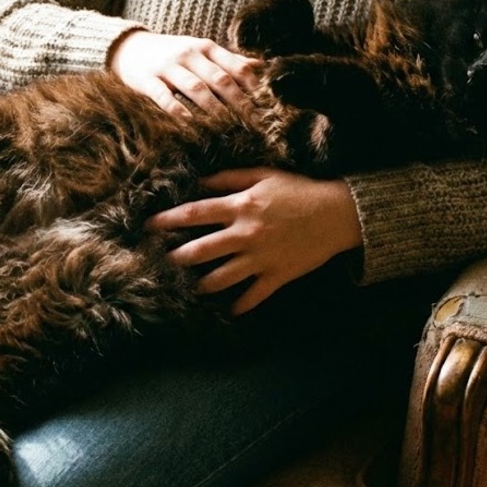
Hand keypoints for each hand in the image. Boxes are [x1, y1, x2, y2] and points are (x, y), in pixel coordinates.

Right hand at [109, 30, 260, 116]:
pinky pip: (164, 97)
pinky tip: (188, 125)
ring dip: (213, 109)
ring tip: (227, 128)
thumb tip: (260, 66)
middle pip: (219, 79)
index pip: (236, 66)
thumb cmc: (172, 54)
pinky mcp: (147, 79)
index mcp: (206, 48)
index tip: (266, 107)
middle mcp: (189, 54)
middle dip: (238, 102)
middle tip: (252, 124)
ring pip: (195, 88)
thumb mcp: (200, 51)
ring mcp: (167, 66)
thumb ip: (228, 59)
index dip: (253, 87)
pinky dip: (178, 111)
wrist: (129, 47)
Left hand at [147, 168, 362, 314]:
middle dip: (178, 258)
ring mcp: (261, 257)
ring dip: (203, 284)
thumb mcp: (264, 175)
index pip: (196, 213)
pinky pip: (254, 295)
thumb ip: (230, 179)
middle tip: (165, 261)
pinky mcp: (277, 275)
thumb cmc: (299, 191)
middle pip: (201, 250)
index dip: (169, 220)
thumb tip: (200, 182)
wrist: (336, 214)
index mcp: (241, 206)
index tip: (149, 226)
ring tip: (193, 287)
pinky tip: (230, 310)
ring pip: (222, 277)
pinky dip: (240, 305)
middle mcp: (246, 234)